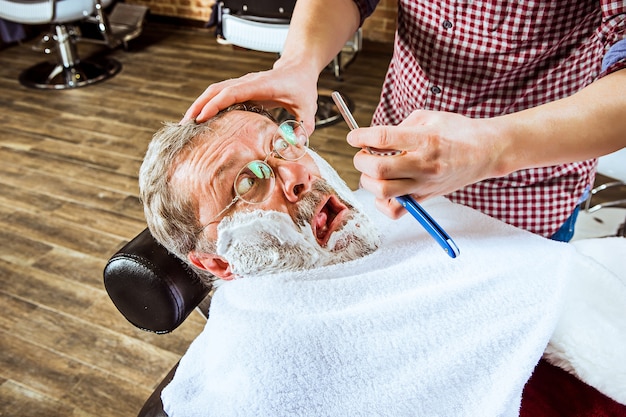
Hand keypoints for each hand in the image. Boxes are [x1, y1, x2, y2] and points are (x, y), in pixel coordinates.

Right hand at [181, 63, 318, 133]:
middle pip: (216, 90)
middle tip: (185, 126)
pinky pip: (219, 95)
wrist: (299, 68)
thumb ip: (304, 127)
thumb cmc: (302, 87)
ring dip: (199, 105)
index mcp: (262, 86)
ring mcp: (242, 84)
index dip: (217, 104)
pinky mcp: (240, 89)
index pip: (234, 92)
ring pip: (214, 91)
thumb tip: (296, 147)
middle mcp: (248, 82)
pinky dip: (207, 105)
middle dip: (199, 106)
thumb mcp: (308, 108)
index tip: (202, 117)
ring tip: (186, 125)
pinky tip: (200, 121)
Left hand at [347, 110, 503, 217]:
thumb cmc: (458, 131)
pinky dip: (383, 203)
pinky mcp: (426, 197)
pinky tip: (385, 189)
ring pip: (383, 192)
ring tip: (373, 172)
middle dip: (361, 161)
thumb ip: (400, 127)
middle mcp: (423, 164)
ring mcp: (424, 184)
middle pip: (379, 170)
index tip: (354, 136)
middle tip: (363, 155)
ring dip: (368, 181)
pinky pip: (396, 210)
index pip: (383, 138)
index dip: (361, 137)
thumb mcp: (429, 117)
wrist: (487, 151)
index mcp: (425, 139)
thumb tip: (374, 139)